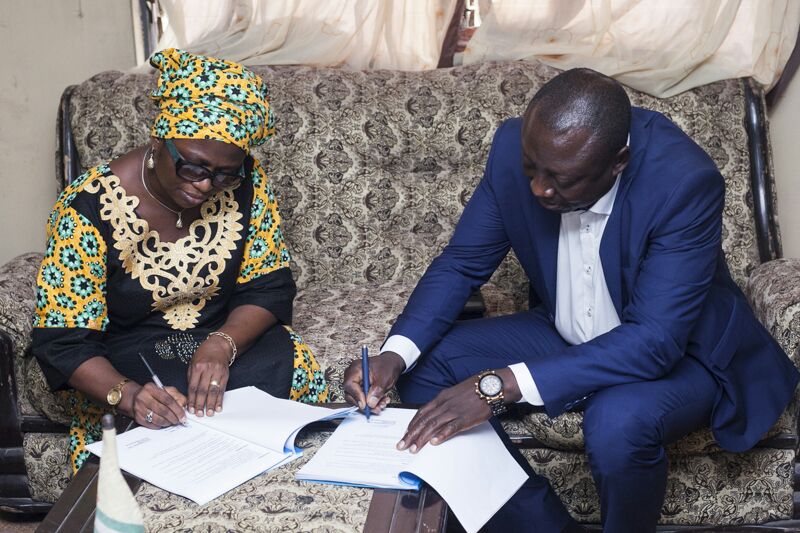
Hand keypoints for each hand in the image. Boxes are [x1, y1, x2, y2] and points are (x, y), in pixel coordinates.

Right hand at [130, 383, 187, 428]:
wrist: (134, 397)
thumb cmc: (153, 394)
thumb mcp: (165, 390)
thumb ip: (176, 396)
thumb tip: (184, 406)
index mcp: (151, 388)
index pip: (167, 400)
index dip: (177, 409)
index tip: (183, 416)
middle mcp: (143, 397)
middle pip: (163, 410)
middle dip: (173, 418)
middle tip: (179, 421)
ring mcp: (139, 408)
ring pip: (157, 419)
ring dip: (167, 423)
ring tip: (172, 422)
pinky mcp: (137, 417)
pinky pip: (151, 424)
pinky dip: (159, 425)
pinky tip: (163, 423)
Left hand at [187, 336, 230, 416]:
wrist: (219, 346)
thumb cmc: (204, 355)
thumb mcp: (193, 362)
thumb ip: (191, 377)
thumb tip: (190, 394)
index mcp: (197, 367)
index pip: (193, 386)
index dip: (192, 399)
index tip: (190, 409)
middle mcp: (208, 370)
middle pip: (203, 390)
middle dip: (200, 404)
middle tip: (199, 414)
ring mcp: (217, 372)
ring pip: (213, 391)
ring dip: (211, 403)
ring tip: (209, 413)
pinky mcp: (225, 375)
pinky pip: (222, 389)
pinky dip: (220, 399)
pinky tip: (218, 407)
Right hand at [343, 351, 404, 413]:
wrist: (392, 363)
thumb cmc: (387, 365)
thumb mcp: (384, 378)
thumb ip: (377, 391)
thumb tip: (370, 403)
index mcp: (356, 369)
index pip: (350, 385)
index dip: (356, 396)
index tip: (365, 404)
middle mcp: (353, 376)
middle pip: (351, 394)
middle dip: (364, 404)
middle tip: (375, 408)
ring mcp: (357, 382)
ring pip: (358, 399)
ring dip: (370, 404)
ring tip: (382, 403)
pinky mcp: (361, 388)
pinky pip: (363, 398)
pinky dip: (372, 402)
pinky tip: (381, 401)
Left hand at [397, 368, 520, 452]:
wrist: (490, 386)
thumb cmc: (474, 390)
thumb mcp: (454, 394)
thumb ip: (444, 404)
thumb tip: (436, 414)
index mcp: (441, 398)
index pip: (421, 412)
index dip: (412, 424)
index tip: (405, 434)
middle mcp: (444, 404)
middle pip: (423, 421)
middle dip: (411, 434)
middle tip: (402, 446)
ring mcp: (454, 411)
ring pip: (433, 425)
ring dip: (421, 438)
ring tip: (414, 449)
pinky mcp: (465, 418)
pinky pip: (451, 428)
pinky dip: (441, 435)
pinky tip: (434, 443)